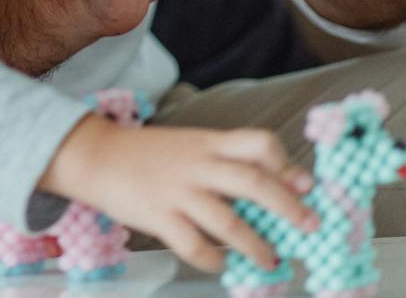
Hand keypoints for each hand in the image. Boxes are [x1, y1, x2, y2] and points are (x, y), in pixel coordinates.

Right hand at [42, 115, 318, 273]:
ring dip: (256, 245)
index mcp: (208, 143)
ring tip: (271, 260)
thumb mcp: (191, 145)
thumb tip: (277, 184)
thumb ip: (227, 160)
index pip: (257, 142)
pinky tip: (221, 263)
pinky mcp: (157, 216)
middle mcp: (197, 164)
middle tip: (310, 226)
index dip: (285, 163)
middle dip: (287, 206)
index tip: (304, 184)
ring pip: (227, 221)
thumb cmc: (150, 154)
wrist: (96, 155)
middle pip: (252, 181)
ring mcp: (177, 191)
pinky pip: (193, 244)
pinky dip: (212, 259)